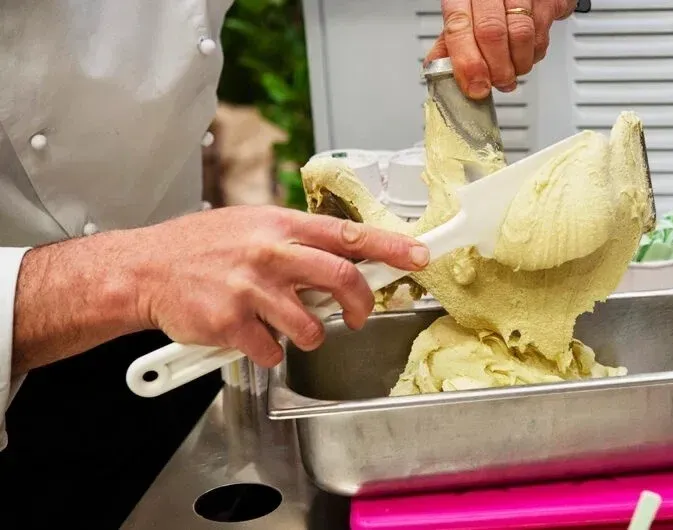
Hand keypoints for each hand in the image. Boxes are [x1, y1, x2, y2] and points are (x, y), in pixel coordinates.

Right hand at [137, 206, 429, 367]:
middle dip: (362, 305)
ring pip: (311, 327)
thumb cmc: (200, 249)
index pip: (349, 234)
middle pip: (343, 280)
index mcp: (280, 226)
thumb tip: (343, 258)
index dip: (391, 247)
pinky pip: (273, 351)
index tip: (420, 256)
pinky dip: (270, 351)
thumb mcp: (251, 227)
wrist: (145, 270)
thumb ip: (296, 242)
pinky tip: (251, 336)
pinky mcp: (232, 324)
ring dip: (308, 335)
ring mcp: (251, 289)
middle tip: (360, 316)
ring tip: (287, 326)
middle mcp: (270, 253)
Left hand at [426, 0, 576, 98]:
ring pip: (521, 36)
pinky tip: (524, 56)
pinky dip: (532, 56)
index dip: (467, 62)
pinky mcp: (547, 1)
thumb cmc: (489, 1)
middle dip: (495, 69)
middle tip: (496, 83)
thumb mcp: (465, 13)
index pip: (459, 28)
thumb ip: (452, 41)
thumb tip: (438, 69)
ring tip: (510, 72)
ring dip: (516, 66)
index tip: (474, 86)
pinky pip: (541, 36)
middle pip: (492, 33)